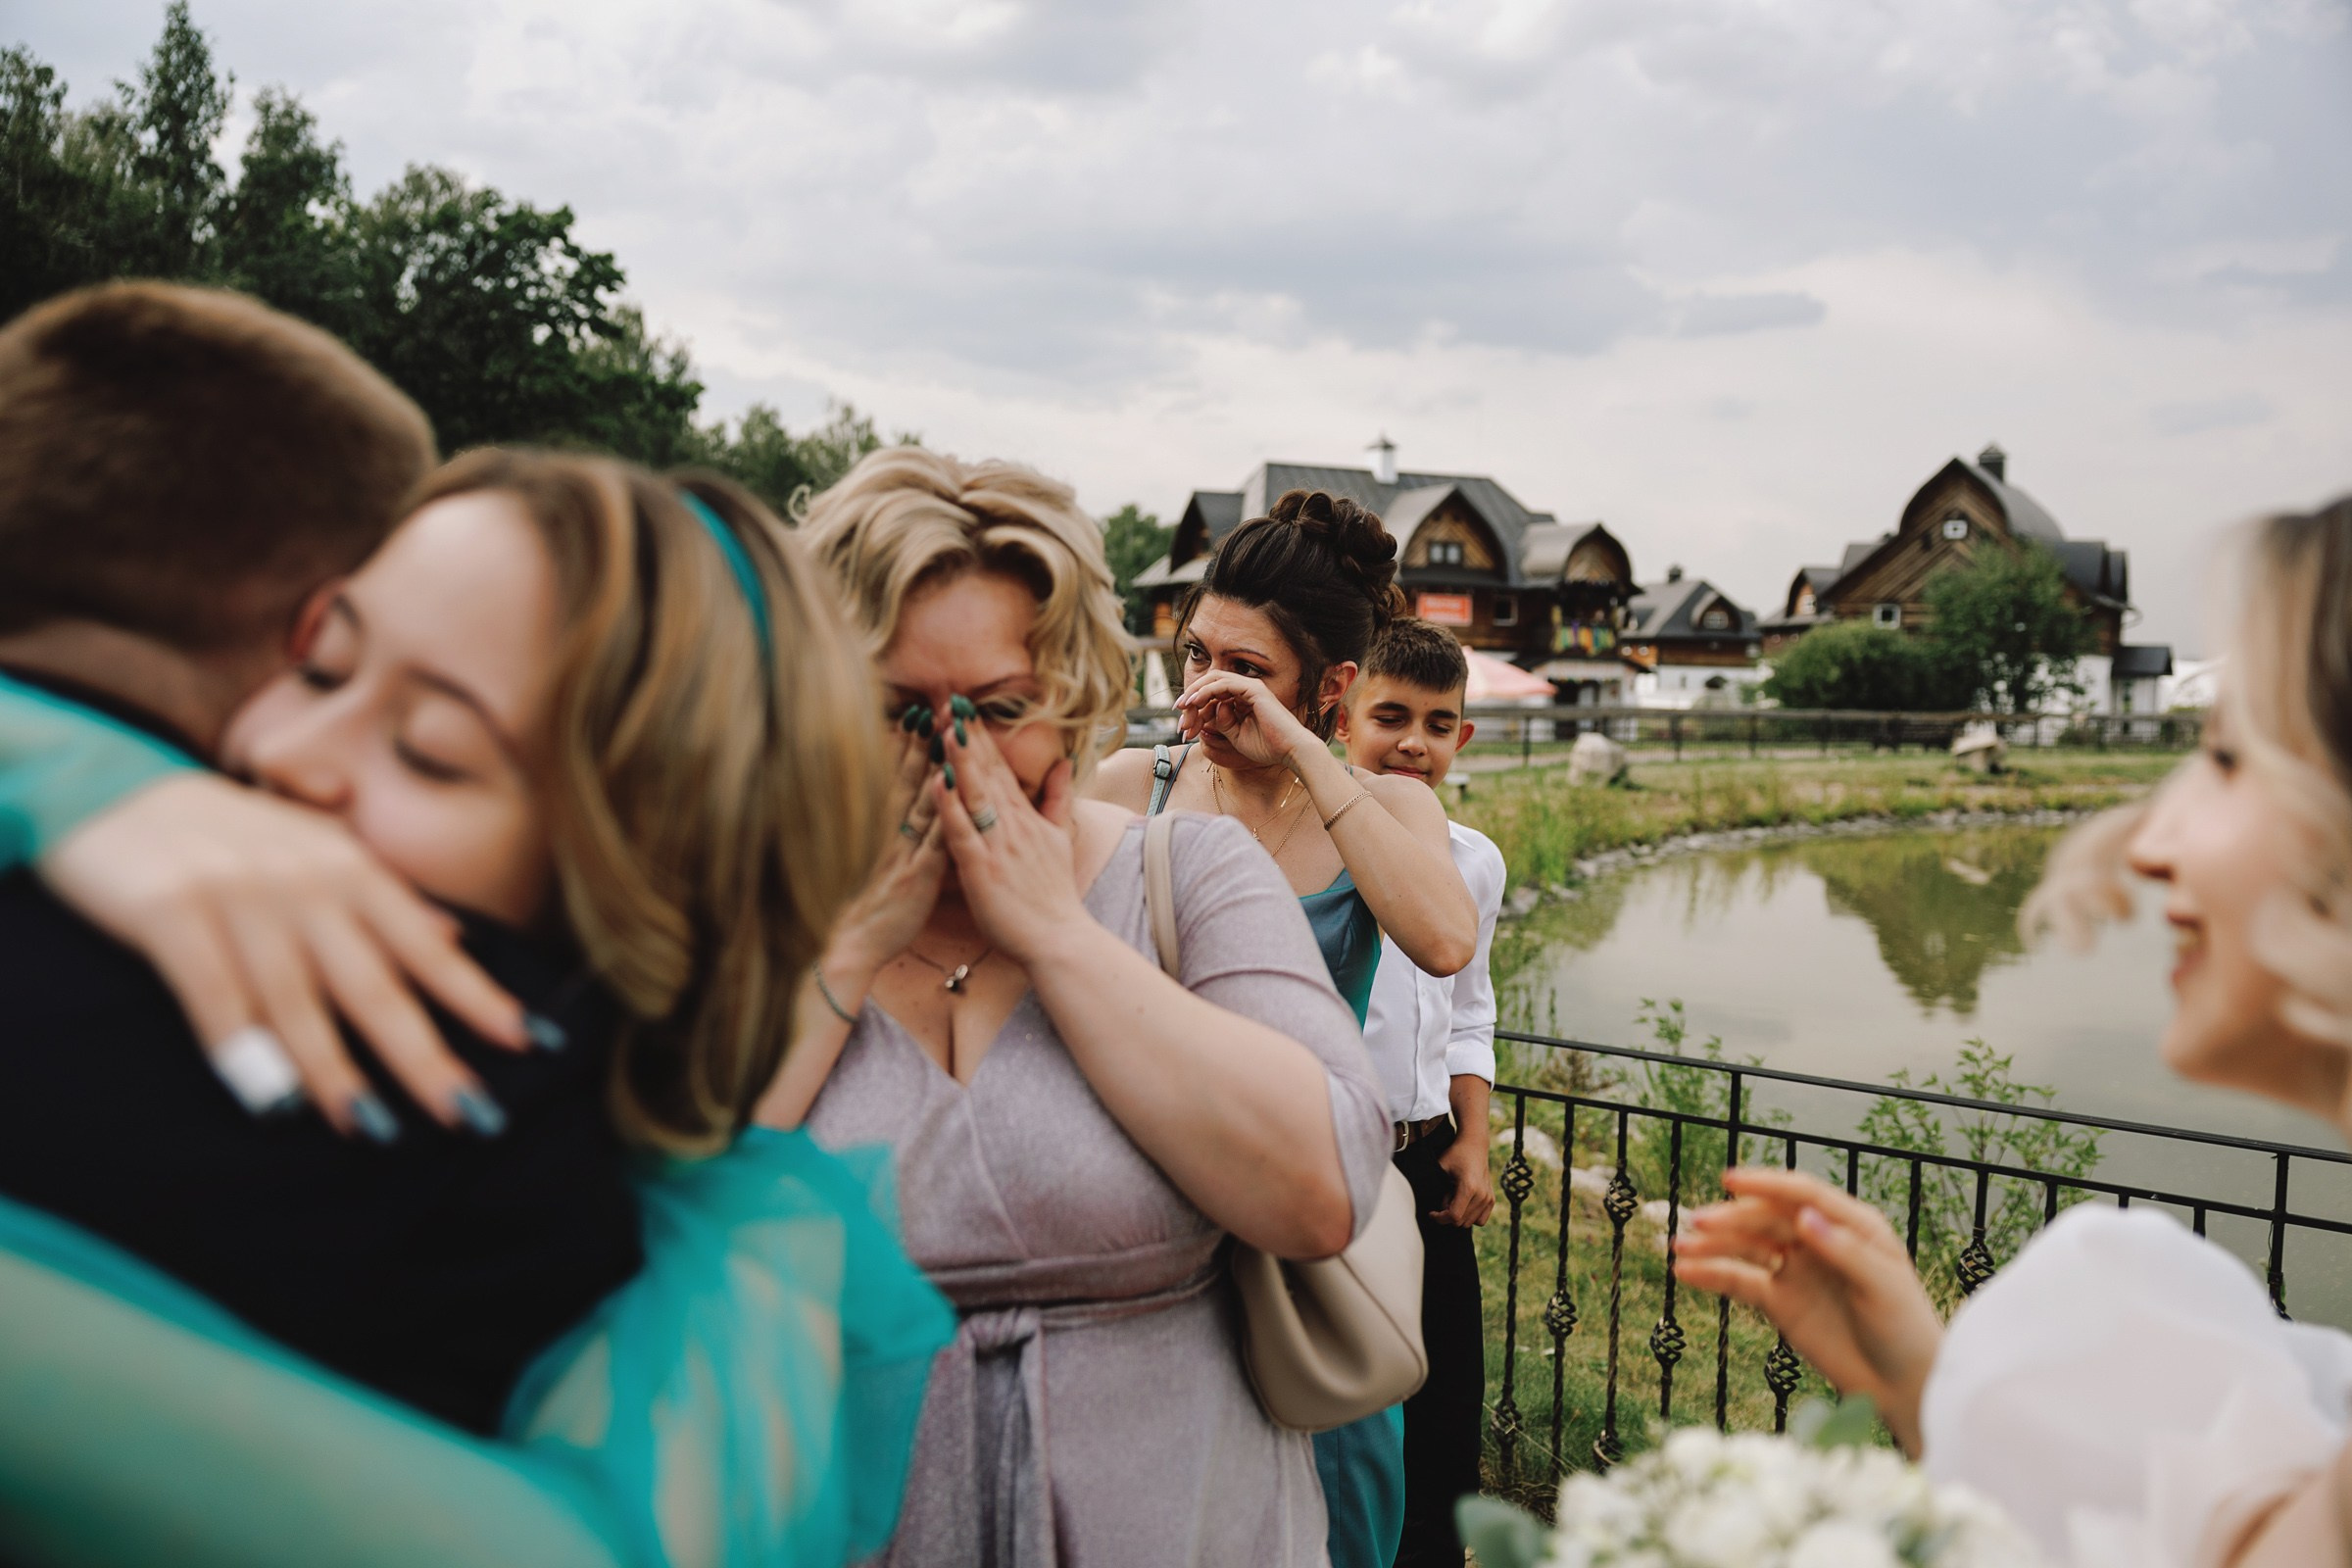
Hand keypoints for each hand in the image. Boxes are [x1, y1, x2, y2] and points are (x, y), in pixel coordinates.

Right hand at [37, 772, 527, 1135]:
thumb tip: (458, 941)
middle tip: (470, 1114)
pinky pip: (216, 995)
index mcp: (352, 870)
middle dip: (425, 1056)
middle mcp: (308, 884)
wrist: (111, 788)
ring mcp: (241, 898)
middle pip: (376, 986)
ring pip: (300, 1003)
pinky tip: (271, 1104)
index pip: (427, 948)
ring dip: (337, 1072)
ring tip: (374, 1130)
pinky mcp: (172, 913)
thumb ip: (386, 899)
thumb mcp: (318, 850)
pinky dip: (245, 1052)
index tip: (529, 1043)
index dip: (479, 997)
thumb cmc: (229, 834)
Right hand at [823, 724, 949, 982]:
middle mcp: (890, 835)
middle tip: (934, 707)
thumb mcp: (866, 865)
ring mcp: (904, 852)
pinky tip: (951, 786)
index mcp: (880, 832)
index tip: (916, 714)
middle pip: (910, 780)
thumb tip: (888, 815)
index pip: (896, 780)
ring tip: (945, 730)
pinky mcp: (917, 875)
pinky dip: (943, 810)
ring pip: (923, 800)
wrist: (844, 946)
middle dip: (922, 743)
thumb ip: (880, 837)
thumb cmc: (857, 909)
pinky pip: (934, 837)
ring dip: (934, 763)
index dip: (906, 747)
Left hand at [933, 706, 1087, 964]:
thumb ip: (1057, 799)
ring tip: (944, 726)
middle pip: (986, 771)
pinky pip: (962, 832)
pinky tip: (937, 780)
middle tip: (949, 698)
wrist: (1059, 938)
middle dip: (967, 735)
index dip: (981, 735)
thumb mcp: (1061, 838)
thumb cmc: (1053, 894)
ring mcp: (997, 845)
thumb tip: (1064, 763)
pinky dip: (950, 805)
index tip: (964, 704)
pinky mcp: (981, 870)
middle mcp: (1011, 824)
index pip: (1000, 767)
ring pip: (974, 793)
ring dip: (958, 759)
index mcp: (1025, 817)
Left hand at [1173, 670, 1320, 771]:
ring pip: (1214, 680)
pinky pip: (1223, 684)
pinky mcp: (1253, 689)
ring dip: (1194, 693)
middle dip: (1190, 701)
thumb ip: (1221, 722)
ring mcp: (1250, 687)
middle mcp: (1246, 690)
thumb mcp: (1236, 736)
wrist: (1291, 751)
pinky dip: (1206, 691)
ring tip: (1182, 708)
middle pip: (1209, 686)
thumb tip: (1208, 713)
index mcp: (1242, 700)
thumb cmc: (1268, 747)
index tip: (1183, 728)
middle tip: (1179, 719)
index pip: (1212, 696)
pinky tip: (1194, 702)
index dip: (1194, 710)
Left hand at [1433, 1131, 1494, 1225]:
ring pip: (1469, 1223)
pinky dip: (1469, 1216)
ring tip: (1454, 1197)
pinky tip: (1463, 1203)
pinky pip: (1480, 1220)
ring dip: (1458, 1215)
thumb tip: (1431, 1208)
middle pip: (1460, 1222)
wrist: (1474, 1145)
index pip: (1454, 1216)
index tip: (1431, 1212)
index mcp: (1469, 1188)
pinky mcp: (1491, 1200)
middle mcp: (1482, 1195)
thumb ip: (1435, 1189)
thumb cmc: (1455, 1155)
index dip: (1440, 1218)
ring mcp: (1488, 1198)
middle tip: (1445, 1197)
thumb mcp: (1440, 1168)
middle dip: (1448, 1214)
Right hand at [1673, 1167, 1944, 1455]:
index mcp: (1853, 1226)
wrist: (1903, 1386)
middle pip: (1768, 1219)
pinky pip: (1741, 1282)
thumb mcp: (1883, 1287)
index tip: (1730, 1180)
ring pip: (1748, 1247)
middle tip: (1699, 1222)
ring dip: (1714, 1245)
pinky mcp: (1782, 1302)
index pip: (1803, 1194)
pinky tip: (1686, 1273)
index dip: (1766, 1184)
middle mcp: (1820, 1240)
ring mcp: (1798, 1270)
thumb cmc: (1906, 1331)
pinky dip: (1713, 1275)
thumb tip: (1805, 1217)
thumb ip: (1844, 1251)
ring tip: (1680, 1248)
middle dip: (1732, 1219)